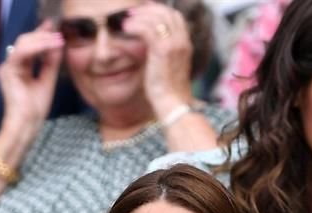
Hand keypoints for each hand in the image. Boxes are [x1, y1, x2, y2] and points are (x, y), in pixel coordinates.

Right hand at [0, 20, 63, 137]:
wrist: (26, 124)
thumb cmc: (35, 110)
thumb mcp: (47, 82)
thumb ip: (50, 65)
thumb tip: (57, 47)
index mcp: (19, 68)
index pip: (30, 47)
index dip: (41, 36)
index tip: (55, 29)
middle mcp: (11, 65)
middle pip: (25, 42)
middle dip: (42, 34)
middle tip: (58, 30)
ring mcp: (7, 67)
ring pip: (23, 44)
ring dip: (42, 39)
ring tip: (58, 39)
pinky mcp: (8, 71)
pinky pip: (21, 53)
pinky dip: (37, 48)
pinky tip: (50, 46)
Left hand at [123, 2, 193, 118]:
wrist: (173, 104)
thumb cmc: (168, 91)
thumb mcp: (167, 67)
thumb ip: (162, 51)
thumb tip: (147, 42)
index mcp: (185, 45)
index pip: (175, 17)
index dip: (158, 10)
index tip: (143, 11)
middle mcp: (182, 42)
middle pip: (167, 13)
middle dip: (148, 9)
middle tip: (131, 13)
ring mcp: (174, 45)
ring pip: (157, 18)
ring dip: (139, 16)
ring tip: (126, 22)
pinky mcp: (163, 50)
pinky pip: (148, 28)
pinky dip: (135, 25)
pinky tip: (126, 29)